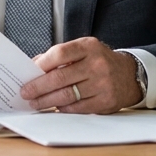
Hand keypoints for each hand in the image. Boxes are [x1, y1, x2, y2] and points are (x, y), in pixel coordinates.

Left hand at [19, 38, 140, 113]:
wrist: (129, 75)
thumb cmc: (99, 61)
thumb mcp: (83, 50)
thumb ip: (59, 56)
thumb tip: (32, 68)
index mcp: (88, 47)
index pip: (60, 53)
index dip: (41, 64)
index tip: (27, 73)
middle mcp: (97, 64)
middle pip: (60, 77)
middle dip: (39, 87)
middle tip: (25, 92)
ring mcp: (103, 83)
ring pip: (67, 95)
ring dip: (47, 101)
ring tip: (35, 103)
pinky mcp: (106, 101)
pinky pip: (78, 107)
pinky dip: (63, 109)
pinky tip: (54, 107)